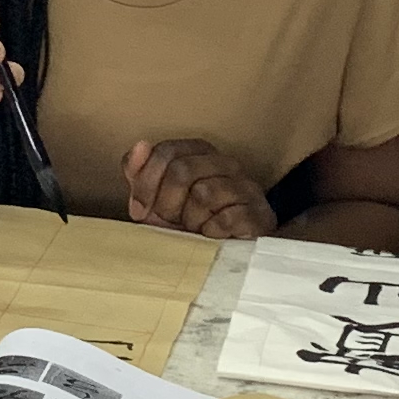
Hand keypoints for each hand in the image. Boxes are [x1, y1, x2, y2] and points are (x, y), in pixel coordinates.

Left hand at [124, 137, 277, 241]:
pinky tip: (211, 236)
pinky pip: (224, 219)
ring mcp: (246, 187)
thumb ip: (139, 170)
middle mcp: (226, 163)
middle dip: (167, 204)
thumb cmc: (188, 221)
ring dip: (191, 220)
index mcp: (201, 151)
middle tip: (170, 222)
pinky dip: (211, 232)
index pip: (166, 152)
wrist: (227, 253)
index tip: (140, 210)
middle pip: (182, 171)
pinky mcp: (259, 214)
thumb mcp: (155, 198)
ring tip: (195, 229)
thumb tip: (141, 144)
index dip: (147, 183)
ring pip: (203, 194)